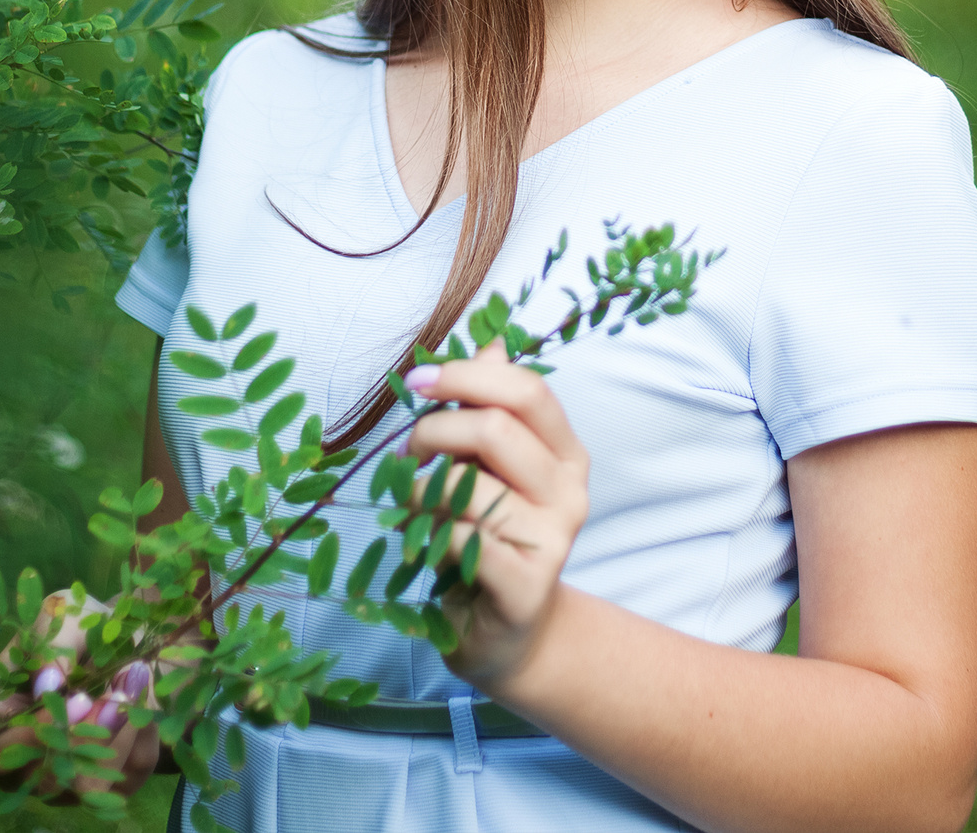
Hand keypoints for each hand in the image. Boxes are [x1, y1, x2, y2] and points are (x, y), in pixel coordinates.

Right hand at [0, 588, 159, 800]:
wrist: (115, 639)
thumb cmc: (73, 627)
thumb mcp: (59, 619)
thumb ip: (51, 648)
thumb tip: (47, 685)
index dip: (38, 735)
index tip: (81, 699)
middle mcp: (20, 763)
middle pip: (47, 779)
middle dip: (91, 736)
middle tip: (121, 689)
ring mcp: (60, 782)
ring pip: (89, 788)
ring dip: (121, 735)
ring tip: (133, 683)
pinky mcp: (104, 785)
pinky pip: (128, 778)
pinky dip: (143, 734)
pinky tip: (143, 697)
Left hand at [403, 340, 590, 692]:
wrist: (507, 635)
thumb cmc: (487, 540)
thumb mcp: (488, 471)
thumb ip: (488, 411)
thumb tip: (489, 343)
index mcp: (565, 454)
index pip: (528, 391)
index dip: (467, 376)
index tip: (416, 381)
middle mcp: (569, 492)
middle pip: (497, 430)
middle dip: (434, 431)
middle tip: (407, 452)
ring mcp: (553, 541)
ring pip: (469, 486)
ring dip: (421, 490)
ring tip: (412, 505)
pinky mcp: (525, 585)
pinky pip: (458, 537)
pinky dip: (424, 532)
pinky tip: (419, 542)